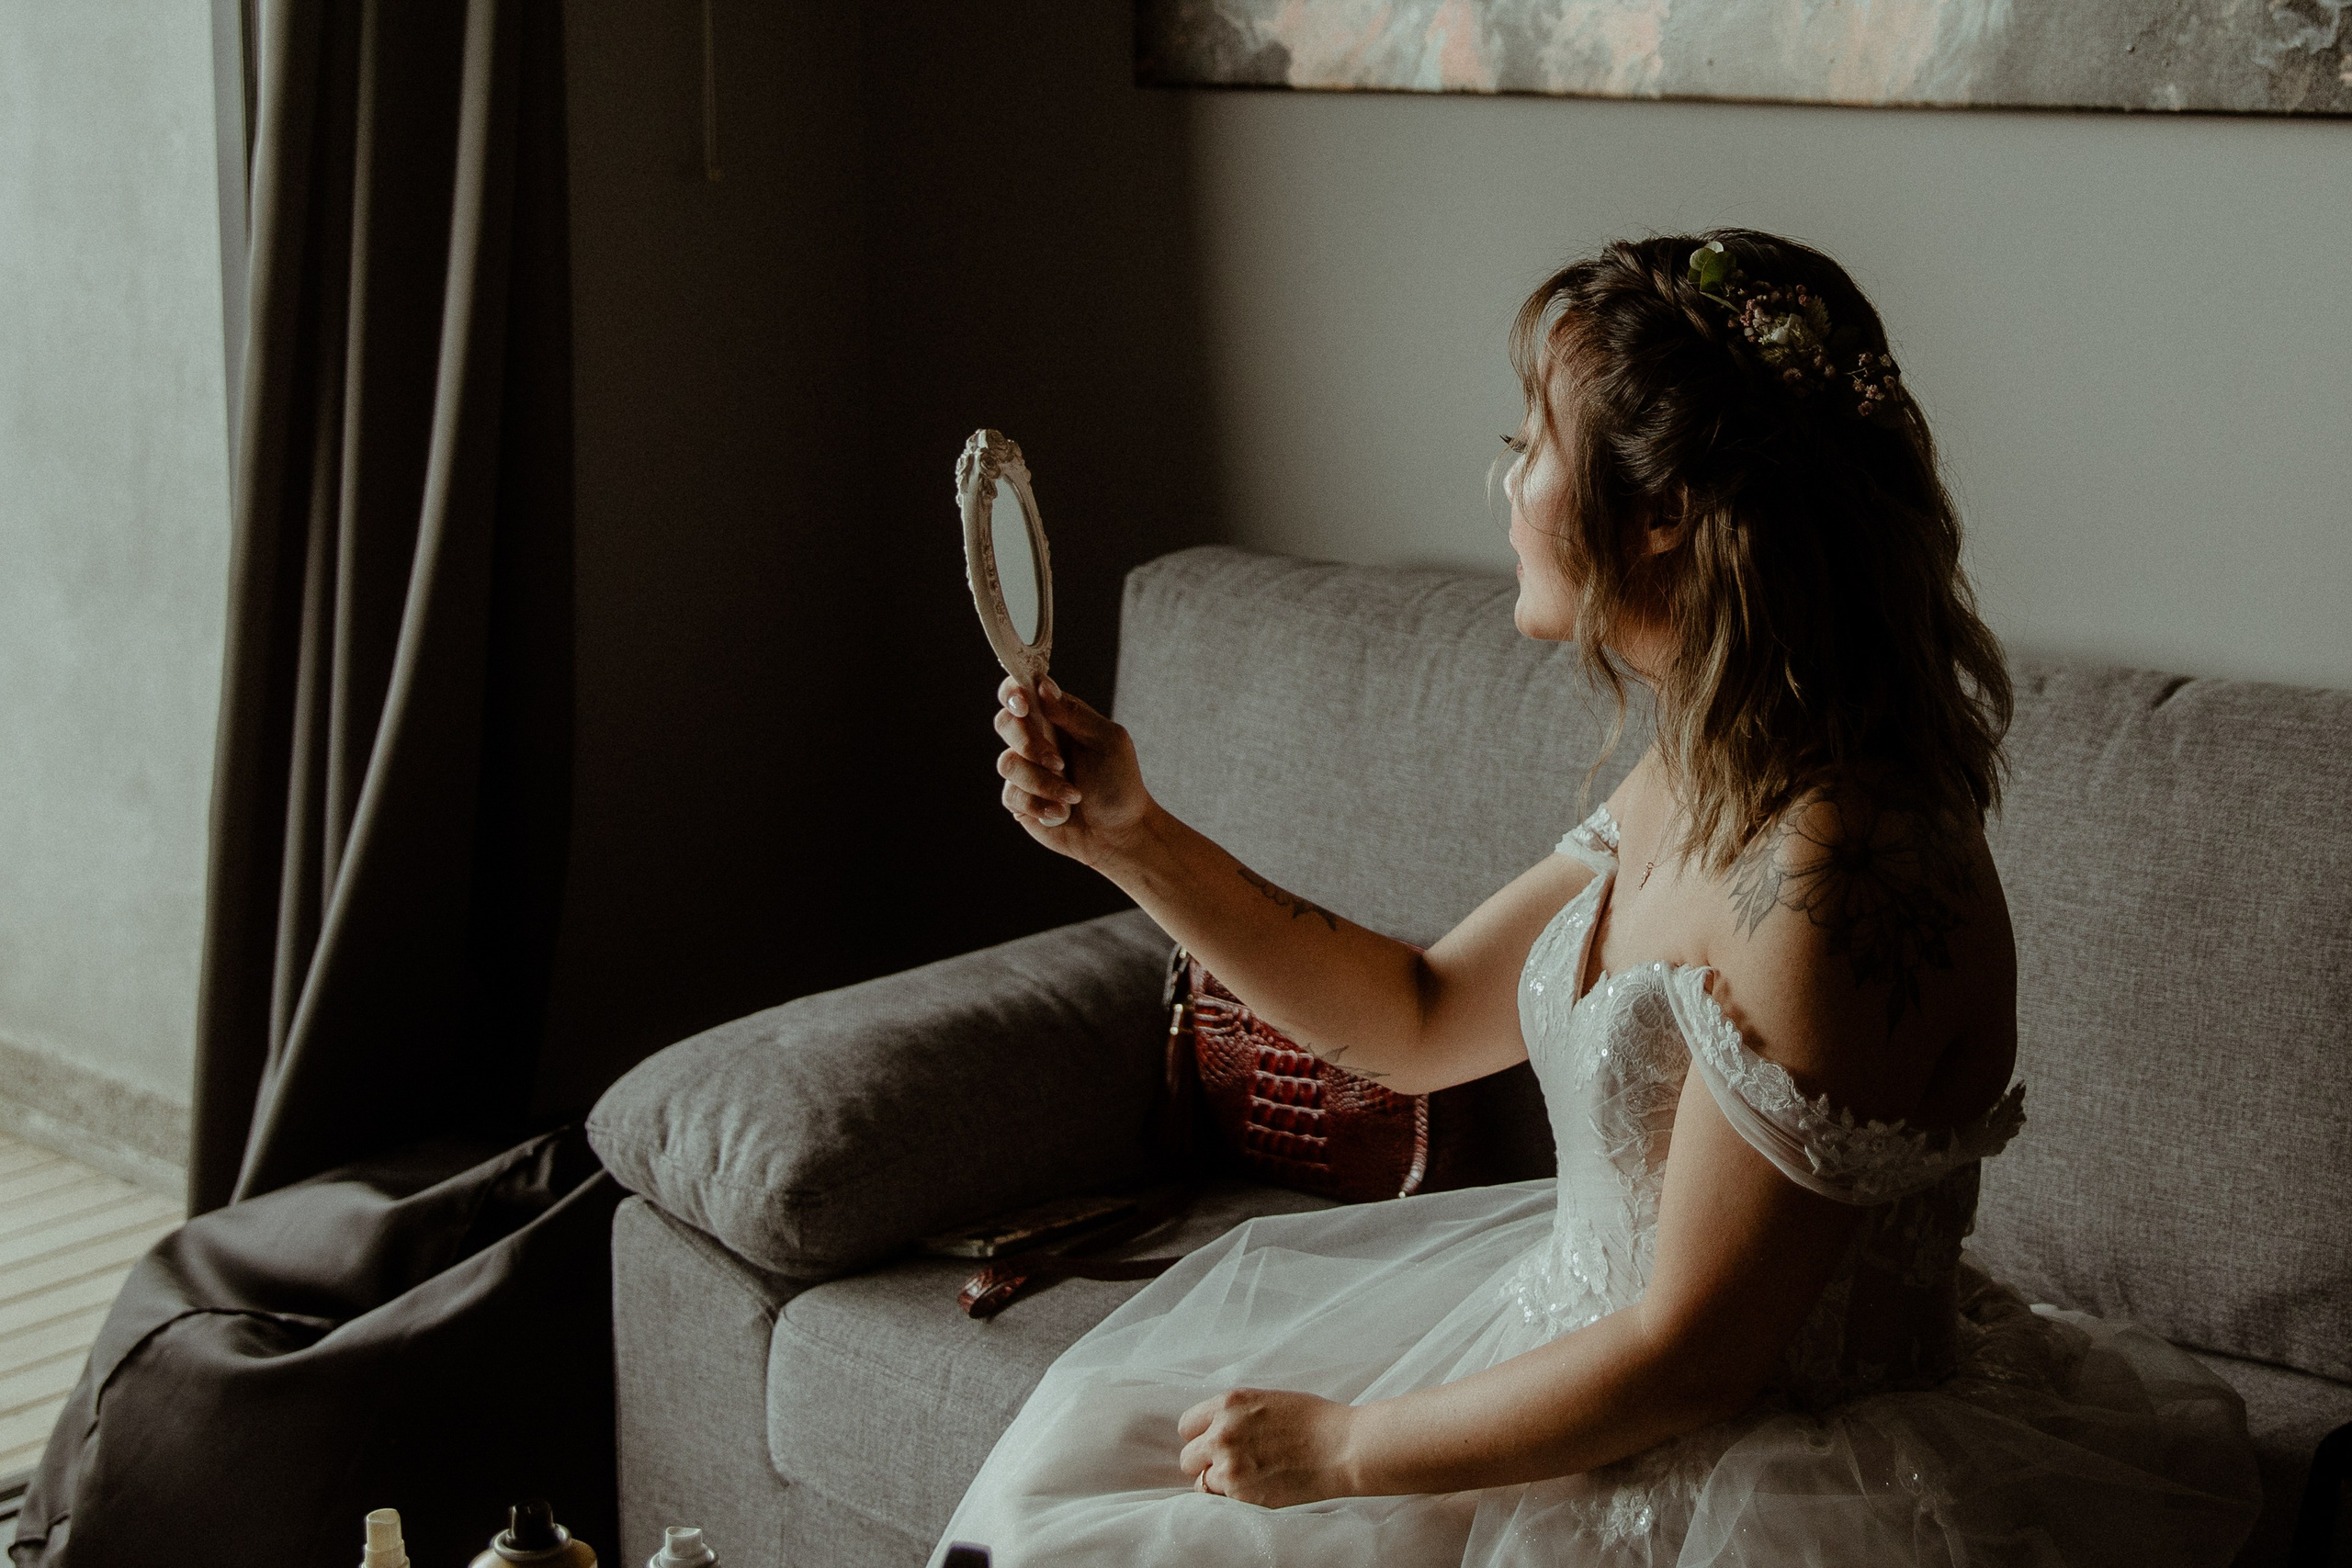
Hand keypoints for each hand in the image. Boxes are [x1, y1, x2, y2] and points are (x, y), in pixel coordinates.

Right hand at [993, 676, 1153, 865]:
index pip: (1022, 692)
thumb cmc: (1120, 784)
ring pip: (1008, 763)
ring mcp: (1026, 771)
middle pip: (1005, 723)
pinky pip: (1012, 795)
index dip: (1013, 692)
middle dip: (1029, 743)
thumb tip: (1042, 685)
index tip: (1023, 702)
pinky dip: (1039, 804)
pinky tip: (1062, 812)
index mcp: (1057, 719)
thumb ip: (1074, 713)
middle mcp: (1037, 740)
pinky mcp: (1020, 801)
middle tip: (1059, 762)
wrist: (1119, 834)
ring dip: (1042, 782)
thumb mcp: (1108, 741)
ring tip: (1073, 796)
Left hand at [1177, 1388, 1358, 1506]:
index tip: (1212, 1443)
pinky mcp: (1242, 1495)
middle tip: (1230, 1464)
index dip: (1201, 1436)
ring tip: (1249, 1477)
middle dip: (1205, 1461)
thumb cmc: (1314, 1421)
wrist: (1342, 1447)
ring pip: (1202, 1482)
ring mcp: (1230, 1467)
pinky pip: (1222, 1500)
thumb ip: (1234, 1415)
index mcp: (1228, 1404)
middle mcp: (1222, 1433)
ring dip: (1220, 1482)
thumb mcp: (1266, 1401)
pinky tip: (1259, 1487)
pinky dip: (1236, 1498)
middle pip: (1188, 1456)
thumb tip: (1214, 1431)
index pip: (1187, 1425)